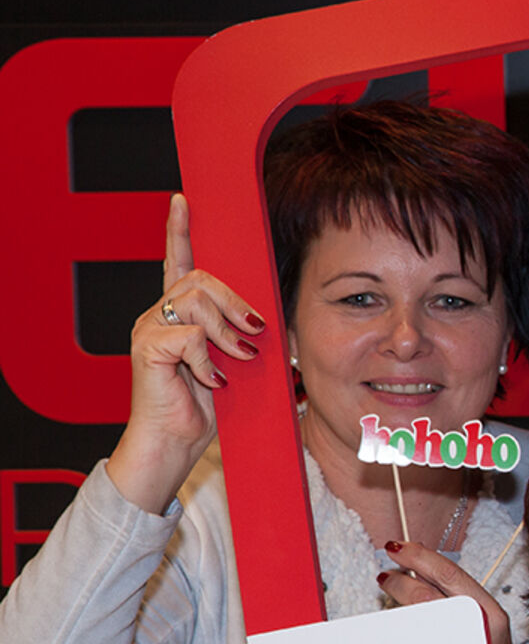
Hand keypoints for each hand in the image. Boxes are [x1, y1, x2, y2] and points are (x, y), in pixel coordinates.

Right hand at [105, 195, 268, 512]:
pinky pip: (190, 337)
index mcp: (178, 313)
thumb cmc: (206, 406)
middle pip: (201, 278)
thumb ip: (241, 335)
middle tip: (255, 332)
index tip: (184, 200)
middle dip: (235, 301)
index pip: (178, 261)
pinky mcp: (146, 347)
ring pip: (196, 302)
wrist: (175, 443)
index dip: (180, 229)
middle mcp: (158, 314)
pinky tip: (211, 380)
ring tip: (238, 358)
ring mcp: (148, 328)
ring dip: (227, 331)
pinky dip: (209, 360)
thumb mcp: (233, 363)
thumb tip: (267, 319)